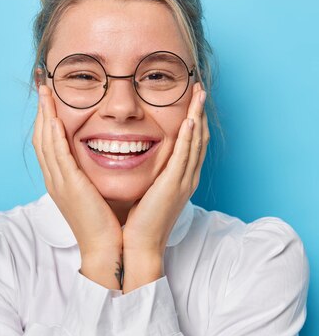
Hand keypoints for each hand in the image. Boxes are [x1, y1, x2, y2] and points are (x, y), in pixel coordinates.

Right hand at [32, 85, 122, 261]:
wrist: (107, 248)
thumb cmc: (108, 222)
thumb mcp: (96, 191)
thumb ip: (93, 172)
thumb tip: (105, 153)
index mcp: (61, 180)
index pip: (48, 142)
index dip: (46, 117)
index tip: (50, 96)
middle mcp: (55, 179)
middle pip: (40, 138)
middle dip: (41, 110)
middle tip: (42, 85)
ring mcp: (59, 183)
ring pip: (45, 143)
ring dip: (44, 115)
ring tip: (45, 92)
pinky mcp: (69, 188)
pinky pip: (58, 157)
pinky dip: (54, 137)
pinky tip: (54, 119)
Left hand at [122, 82, 209, 256]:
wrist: (139, 247)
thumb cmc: (138, 222)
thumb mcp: (146, 191)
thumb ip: (149, 174)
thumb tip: (135, 156)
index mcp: (180, 179)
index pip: (192, 143)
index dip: (194, 119)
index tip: (191, 99)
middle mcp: (186, 178)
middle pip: (200, 138)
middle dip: (201, 111)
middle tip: (200, 88)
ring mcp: (183, 182)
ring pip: (196, 143)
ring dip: (199, 116)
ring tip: (200, 94)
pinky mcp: (174, 187)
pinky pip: (184, 157)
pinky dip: (189, 138)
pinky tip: (190, 120)